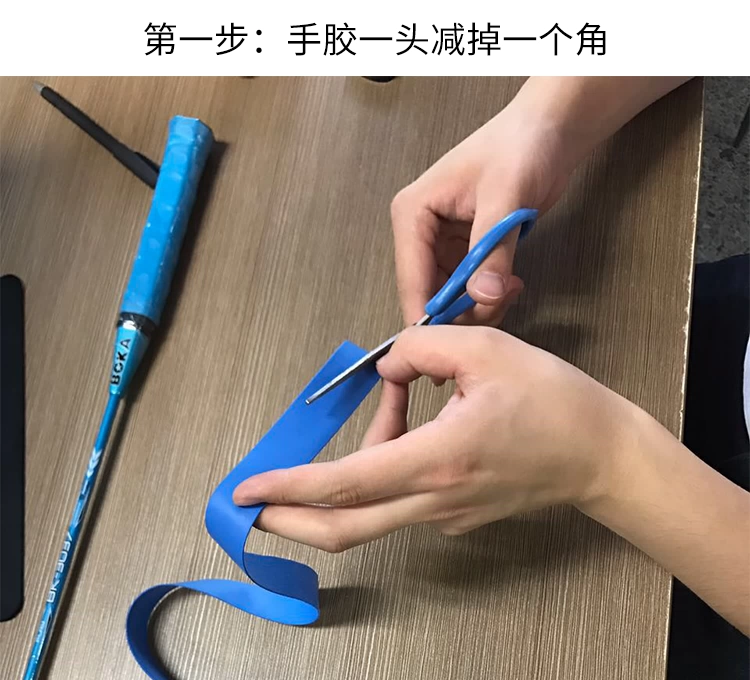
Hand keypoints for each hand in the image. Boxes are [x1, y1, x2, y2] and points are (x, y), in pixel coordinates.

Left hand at [233, 326, 637, 551]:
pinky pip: (400, 499)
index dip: (290, 488)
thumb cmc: (553, 400)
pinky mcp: (453, 516)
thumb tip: (386, 363)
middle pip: (344, 526)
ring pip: (371, 510)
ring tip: (392, 401)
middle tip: (249, 506)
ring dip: (348, 470)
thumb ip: (421, 349)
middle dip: (288, 520)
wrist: (601, 455)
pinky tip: (406, 427)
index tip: (249, 490)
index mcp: (438, 459)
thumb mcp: (485, 350)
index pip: (346, 483)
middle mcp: (434, 499)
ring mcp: (444, 516)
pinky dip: (382, 470)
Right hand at [391, 101, 570, 327]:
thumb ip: (492, 252)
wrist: (548, 131)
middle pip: (428, 292)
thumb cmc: (519, 148)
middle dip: (460, 310)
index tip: (448, 346)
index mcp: (412, 214)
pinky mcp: (464, 250)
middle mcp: (420, 232)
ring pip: (449, 296)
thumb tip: (483, 297)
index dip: (428, 314)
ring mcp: (441, 243)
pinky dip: (488, 294)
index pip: (411, 277)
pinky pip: (468, 287)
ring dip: (478, 304)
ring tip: (510, 290)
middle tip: (497, 308)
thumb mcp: (504, 200)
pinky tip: (511, 284)